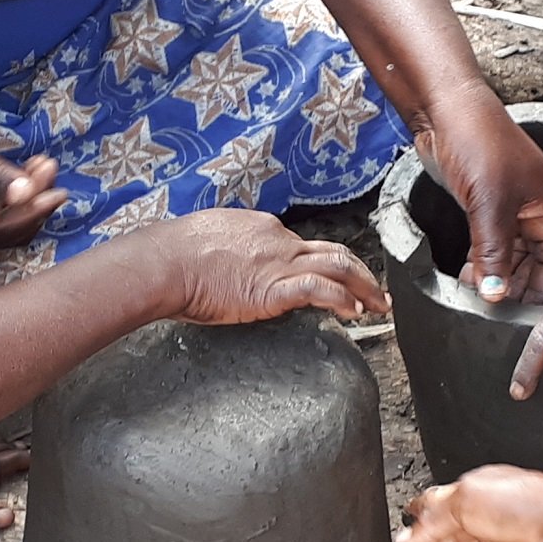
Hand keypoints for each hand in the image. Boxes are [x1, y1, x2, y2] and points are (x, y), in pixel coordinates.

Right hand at [0, 87, 65, 249]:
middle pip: (6, 224)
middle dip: (33, 203)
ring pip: (6, 209)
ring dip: (30, 191)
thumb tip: (28, 194)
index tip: (56, 191)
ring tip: (48, 165)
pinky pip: (0, 194)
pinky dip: (18, 182)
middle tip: (53, 175)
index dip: (31, 213)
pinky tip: (35, 164)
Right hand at [151, 209, 388, 325]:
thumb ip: (231, 248)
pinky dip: (342, 299)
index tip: (337, 279)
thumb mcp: (209, 238)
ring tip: (378, 305)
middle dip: (361, 272)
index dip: (325, 263)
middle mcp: (277, 241)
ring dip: (364, 287)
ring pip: (338, 266)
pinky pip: (320, 289)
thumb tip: (231, 261)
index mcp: (262, 229)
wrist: (164, 263)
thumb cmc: (174, 255)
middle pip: (334, 252)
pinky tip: (352, 312)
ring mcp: (278, 263)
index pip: (305, 246)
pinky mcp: (273, 288)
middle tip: (377, 290)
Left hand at [417, 87, 542, 302]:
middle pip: (534, 259)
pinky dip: (481, 260)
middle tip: (497, 309)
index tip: (524, 312)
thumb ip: (494, 253)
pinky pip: (489, 241)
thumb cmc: (478, 142)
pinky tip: (469, 276)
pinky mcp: (484, 203)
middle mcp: (534, 208)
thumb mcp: (489, 205)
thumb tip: (495, 295)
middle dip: (515, 284)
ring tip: (480, 297)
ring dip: (495, 274)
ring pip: (509, 252)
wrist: (444, 110)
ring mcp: (509, 206)